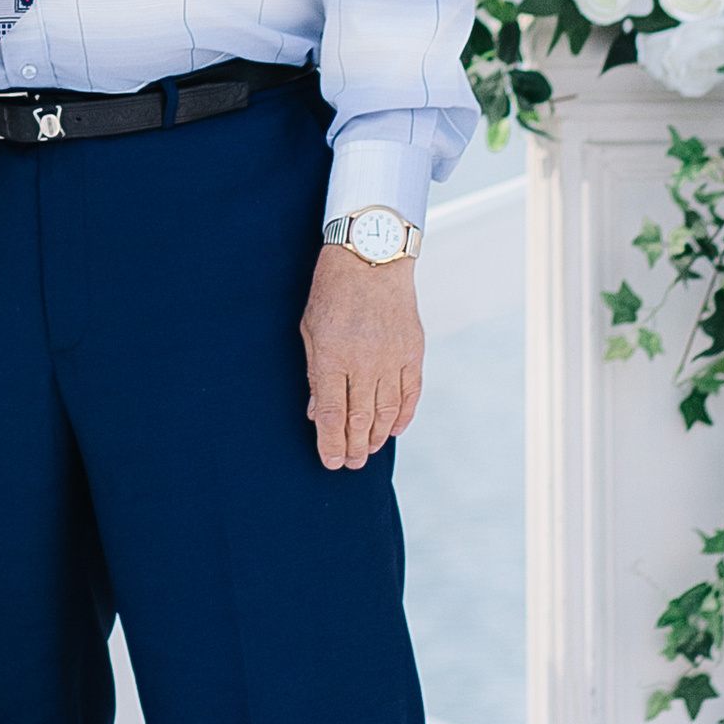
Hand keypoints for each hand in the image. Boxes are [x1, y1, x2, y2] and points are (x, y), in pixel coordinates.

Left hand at [301, 246, 423, 468]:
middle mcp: (365, 362)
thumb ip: (316, 374)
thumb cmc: (332, 293)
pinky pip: (411, 393)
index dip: (330, 444)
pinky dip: (403, 416)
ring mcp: (393, 358)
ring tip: (366, 452)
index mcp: (333, 357)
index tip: (330, 462)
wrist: (371, 258)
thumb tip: (317, 413)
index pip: (332, 415)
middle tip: (349, 464)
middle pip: (360, 420)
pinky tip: (392, 430)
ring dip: (376, 437)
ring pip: (387, 412)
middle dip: (353, 448)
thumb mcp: (310, 330)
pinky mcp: (414, 351)